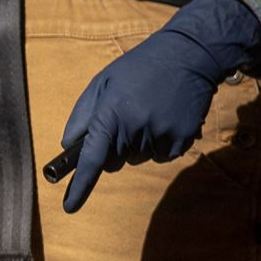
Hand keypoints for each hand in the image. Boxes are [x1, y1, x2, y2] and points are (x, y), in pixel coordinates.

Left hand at [59, 0, 260, 211]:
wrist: (191, 53)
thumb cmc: (140, 67)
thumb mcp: (103, 83)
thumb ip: (82, 116)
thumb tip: (69, 146)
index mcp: (111, 113)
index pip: (92, 159)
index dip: (80, 185)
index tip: (69, 207)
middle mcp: (135, 128)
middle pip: (114, 162)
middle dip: (113, 149)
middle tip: (124, 119)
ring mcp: (161, 134)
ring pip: (138, 160)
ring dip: (138, 145)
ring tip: (149, 112)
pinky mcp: (182, 138)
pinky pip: (162, 157)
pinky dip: (160, 144)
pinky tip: (165, 118)